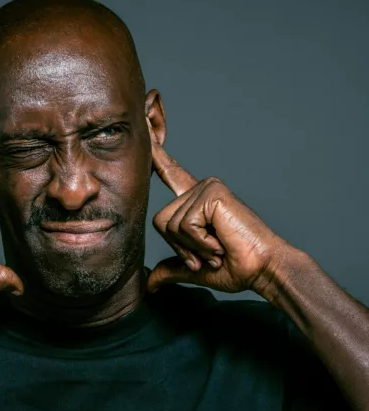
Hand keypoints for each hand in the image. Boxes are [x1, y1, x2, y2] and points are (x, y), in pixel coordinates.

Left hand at [146, 142, 292, 295]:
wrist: (264, 270)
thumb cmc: (237, 268)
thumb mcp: (196, 270)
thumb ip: (172, 269)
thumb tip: (149, 284)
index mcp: (196, 202)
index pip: (170, 173)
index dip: (157, 154)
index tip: (145, 126)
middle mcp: (200, 189)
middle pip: (160, 221)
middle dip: (181, 248)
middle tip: (210, 254)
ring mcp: (207, 188)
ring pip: (171, 225)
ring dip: (193, 248)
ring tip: (217, 249)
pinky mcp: (213, 194)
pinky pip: (185, 226)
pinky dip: (200, 244)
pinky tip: (220, 243)